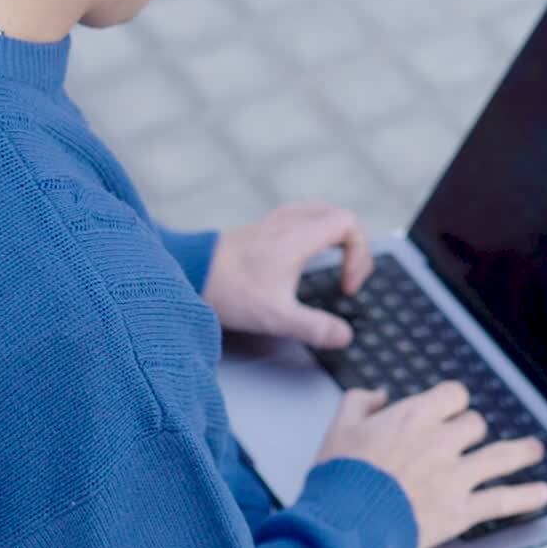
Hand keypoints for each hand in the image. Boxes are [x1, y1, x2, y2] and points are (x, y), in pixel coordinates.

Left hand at [202, 201, 373, 347]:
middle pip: (337, 214)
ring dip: (331, 233)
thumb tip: (344, 335)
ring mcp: (271, 223)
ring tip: (332, 260)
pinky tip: (299, 255)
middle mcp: (288, 222)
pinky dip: (309, 231)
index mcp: (300, 236)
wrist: (187, 272)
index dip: (359, 256)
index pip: (349, 225)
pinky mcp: (257, 230)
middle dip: (352, 243)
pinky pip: (295, 217)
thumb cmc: (229, 290)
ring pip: (316, 212)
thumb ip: (315, 327)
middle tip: (346, 273)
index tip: (346, 287)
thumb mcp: (277, 316)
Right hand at [313, 383, 546, 547]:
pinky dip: (526, 497)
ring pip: (499, 457)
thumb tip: (381, 396)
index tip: (447, 410)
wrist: (347, 522)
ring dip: (521, 452)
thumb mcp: (339, 426)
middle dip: (470, 431)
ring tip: (535, 450)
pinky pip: (502, 500)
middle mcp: (441, 441)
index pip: (453, 395)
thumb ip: (361, 402)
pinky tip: (543, 494)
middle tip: (464, 442)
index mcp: (414, 416)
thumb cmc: (341, 476)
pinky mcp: (461, 510)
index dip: (451, 402)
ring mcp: (456, 476)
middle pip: (474, 425)